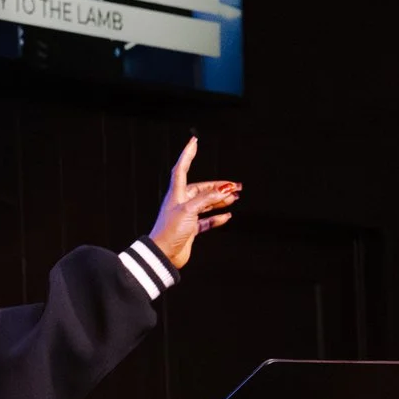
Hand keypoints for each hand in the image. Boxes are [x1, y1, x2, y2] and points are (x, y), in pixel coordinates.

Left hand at [147, 137, 240, 272]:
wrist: (162, 256)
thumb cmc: (169, 232)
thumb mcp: (189, 210)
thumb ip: (206, 199)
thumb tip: (223, 191)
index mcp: (176, 194)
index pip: (181, 169)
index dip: (187, 155)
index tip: (194, 141)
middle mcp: (181, 203)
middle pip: (202, 189)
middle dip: (219, 186)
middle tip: (236, 186)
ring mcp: (186, 216)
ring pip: (206, 203)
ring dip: (220, 200)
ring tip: (235, 197)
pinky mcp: (190, 230)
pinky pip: (206, 221)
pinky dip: (216, 218)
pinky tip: (227, 215)